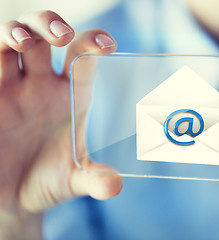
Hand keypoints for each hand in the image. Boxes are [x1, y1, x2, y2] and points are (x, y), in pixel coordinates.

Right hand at [0, 11, 122, 237]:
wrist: (12, 199)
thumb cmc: (47, 182)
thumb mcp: (73, 181)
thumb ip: (94, 180)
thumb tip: (116, 185)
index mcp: (71, 96)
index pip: (82, 58)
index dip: (93, 43)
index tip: (108, 45)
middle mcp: (40, 84)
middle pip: (44, 36)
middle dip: (50, 25)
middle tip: (60, 35)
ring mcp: (10, 88)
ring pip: (9, 41)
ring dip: (14, 31)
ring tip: (21, 40)